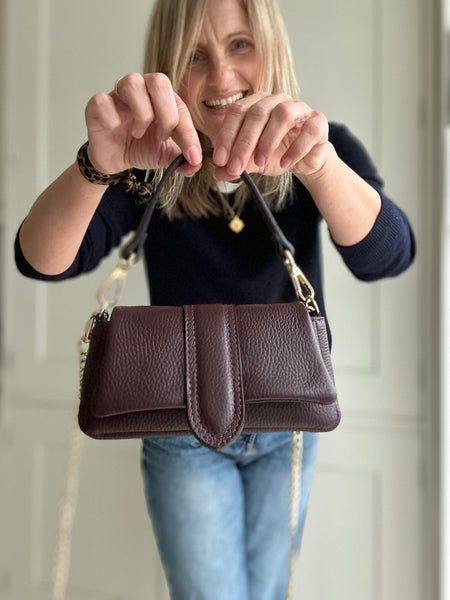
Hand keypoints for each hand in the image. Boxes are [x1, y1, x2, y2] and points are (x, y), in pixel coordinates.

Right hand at [84, 73, 202, 176]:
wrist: (115, 160)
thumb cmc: (141, 148)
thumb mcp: (166, 156)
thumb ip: (183, 159)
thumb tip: (196, 164)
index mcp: (162, 98)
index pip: (180, 106)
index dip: (189, 132)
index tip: (193, 155)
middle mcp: (142, 89)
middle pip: (159, 81)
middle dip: (167, 114)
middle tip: (163, 137)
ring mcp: (118, 94)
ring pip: (133, 83)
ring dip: (141, 113)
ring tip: (138, 133)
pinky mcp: (97, 104)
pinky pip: (103, 100)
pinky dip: (112, 119)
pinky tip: (116, 130)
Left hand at [212, 93, 328, 179]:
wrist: (305, 160)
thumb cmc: (276, 154)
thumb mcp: (251, 162)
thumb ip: (235, 165)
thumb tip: (219, 173)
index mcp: (257, 104)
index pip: (237, 111)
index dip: (227, 135)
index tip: (220, 160)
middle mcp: (277, 100)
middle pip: (257, 113)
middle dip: (244, 143)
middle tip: (236, 167)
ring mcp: (300, 108)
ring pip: (283, 114)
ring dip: (268, 141)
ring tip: (260, 163)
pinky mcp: (318, 121)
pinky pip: (309, 129)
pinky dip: (296, 148)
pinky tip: (286, 163)